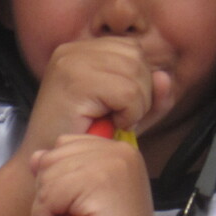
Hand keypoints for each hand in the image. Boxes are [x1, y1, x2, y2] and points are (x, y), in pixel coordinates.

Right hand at [21, 38, 173, 155]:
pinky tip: (109, 126)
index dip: (137, 80)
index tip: (117, 107)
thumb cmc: (86, 141)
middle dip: (140, 92)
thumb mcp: (126, 114)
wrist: (51, 166)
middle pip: (136, 56)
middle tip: (116, 118)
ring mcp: (71, 62)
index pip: (132, 48)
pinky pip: (128, 92)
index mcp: (81, 50)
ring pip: (135, 73)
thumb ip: (152, 96)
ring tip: (112, 121)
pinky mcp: (75, 81)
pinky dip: (129, 114)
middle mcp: (72, 50)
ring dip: (135, 106)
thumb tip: (164, 76)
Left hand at [29, 134, 171, 215]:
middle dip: (51, 195)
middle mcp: (118, 150)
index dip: (59, 181)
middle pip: (50, 159)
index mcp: (117, 151)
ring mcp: (111, 164)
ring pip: (46, 178)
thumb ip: (61, 174)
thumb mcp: (81, 202)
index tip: (82, 208)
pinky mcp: (101, 183)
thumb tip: (35, 157)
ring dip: (50, 211)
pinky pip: (48, 197)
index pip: (63, 146)